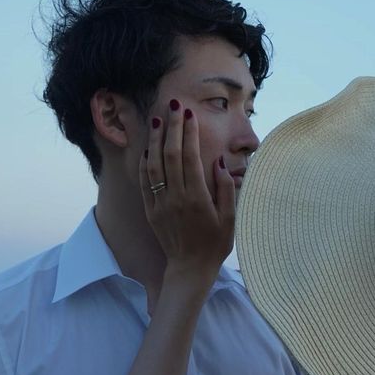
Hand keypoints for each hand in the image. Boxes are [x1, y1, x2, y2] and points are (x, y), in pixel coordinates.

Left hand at [140, 100, 234, 276]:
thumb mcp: (229, 218)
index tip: (190, 114)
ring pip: (154, 164)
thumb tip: (219, 162)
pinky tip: (149, 147)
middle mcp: (176, 197)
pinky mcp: (151, 210)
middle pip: (171, 154)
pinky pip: (145, 181)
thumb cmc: (215, 244)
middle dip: (173, 127)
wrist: (190, 268)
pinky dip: (145, 162)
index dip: (189, 133)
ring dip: (156, 139)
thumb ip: (226, 189)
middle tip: (174, 106)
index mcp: (197, 198)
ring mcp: (160, 203)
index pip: (190, 157)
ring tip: (158, 119)